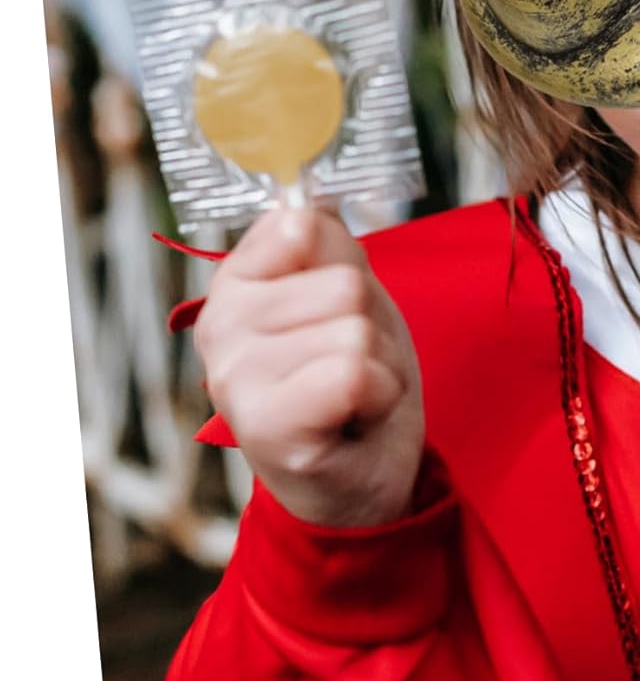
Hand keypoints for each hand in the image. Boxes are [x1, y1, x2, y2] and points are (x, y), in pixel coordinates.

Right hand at [193, 208, 425, 528]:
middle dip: (370, 325)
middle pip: (345, 283)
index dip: (345, 264)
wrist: (361, 478)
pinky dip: (378, 395)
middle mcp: (218, 328)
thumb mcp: (347, 293)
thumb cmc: (351, 378)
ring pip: (355, 329)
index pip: (302, 225)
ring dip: (378, 364)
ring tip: (353, 394)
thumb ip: (326, 242)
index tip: (333, 307)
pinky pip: (354, 373)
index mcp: (234, 285)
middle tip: (352, 366)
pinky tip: (354, 417)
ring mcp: (236, 379)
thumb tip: (306, 202)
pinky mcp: (267, 427)